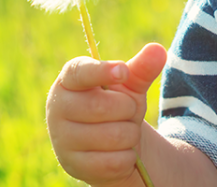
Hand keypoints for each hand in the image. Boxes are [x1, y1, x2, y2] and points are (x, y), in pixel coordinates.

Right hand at [46, 43, 167, 185]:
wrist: (109, 146)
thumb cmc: (116, 105)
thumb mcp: (130, 86)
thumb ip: (141, 68)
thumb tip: (157, 49)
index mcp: (68, 81)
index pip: (79, 72)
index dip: (101, 71)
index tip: (123, 71)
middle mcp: (58, 108)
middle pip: (102, 106)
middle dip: (128, 109)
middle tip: (127, 111)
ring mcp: (63, 139)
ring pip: (113, 136)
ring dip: (130, 134)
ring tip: (122, 132)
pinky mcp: (74, 166)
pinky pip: (114, 161)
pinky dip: (126, 157)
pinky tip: (119, 152)